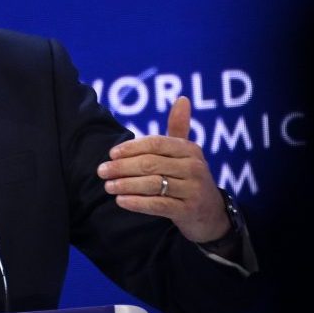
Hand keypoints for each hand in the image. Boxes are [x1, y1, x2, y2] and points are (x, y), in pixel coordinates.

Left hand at [97, 95, 230, 244]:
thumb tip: (182, 98)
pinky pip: (158, 205)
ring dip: (126, 185)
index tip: (111, 153)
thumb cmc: (190, 178)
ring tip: (108, 186)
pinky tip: (121, 201)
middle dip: (122, 167)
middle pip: (150, 163)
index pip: (155, 143)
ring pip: (152, 184)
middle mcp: (193, 167)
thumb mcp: (187, 153)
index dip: (131, 147)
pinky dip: (137, 203)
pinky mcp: (187, 210)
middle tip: (102, 171)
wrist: (211, 214)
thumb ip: (179, 128)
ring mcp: (192, 189)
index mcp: (190, 149)